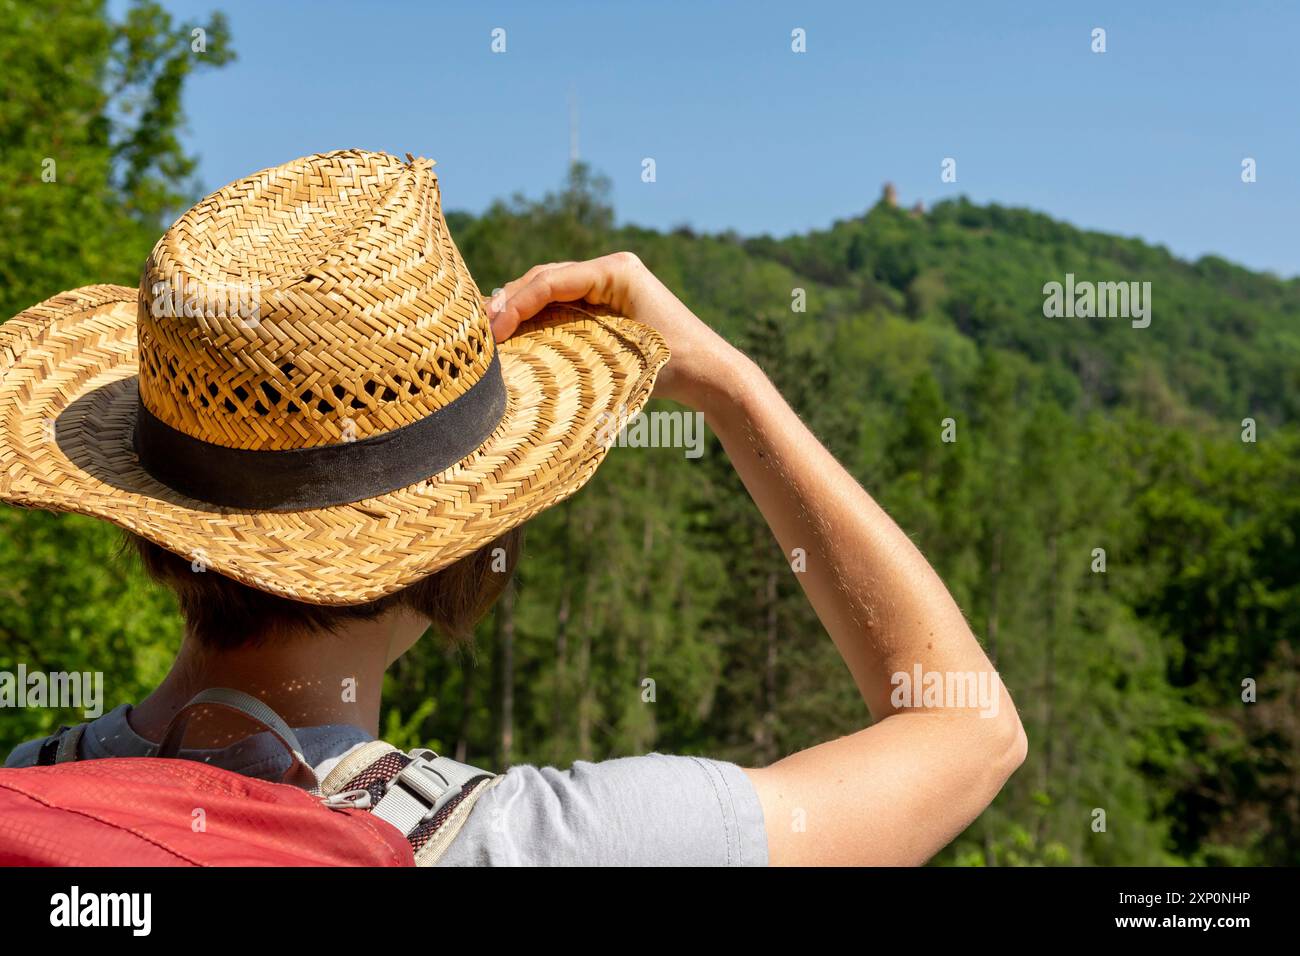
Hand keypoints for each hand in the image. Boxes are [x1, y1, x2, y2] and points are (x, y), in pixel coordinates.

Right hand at [486, 252, 745, 410]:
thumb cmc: (677, 364)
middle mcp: (610, 269)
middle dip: (509, 301)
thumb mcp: (626, 351)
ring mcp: (609, 284)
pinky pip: (563, 302)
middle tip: (480, 330)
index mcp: (616, 271)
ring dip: (519, 307)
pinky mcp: (608, 301)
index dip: (516, 304)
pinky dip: (537, 315)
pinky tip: (515, 333)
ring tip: (489, 330)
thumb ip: (576, 342)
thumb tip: (523, 351)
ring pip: (550, 288)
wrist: (712, 373)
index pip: (551, 280)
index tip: (493, 332)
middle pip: (545, 278)